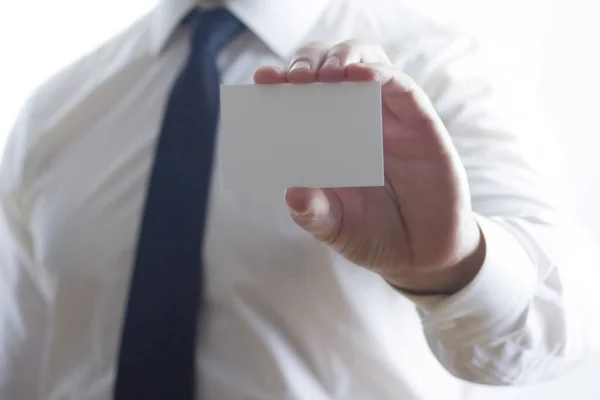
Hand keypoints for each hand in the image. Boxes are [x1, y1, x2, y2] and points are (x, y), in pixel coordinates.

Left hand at [253, 40, 484, 294]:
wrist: (420, 256)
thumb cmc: (372, 235)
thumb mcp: (334, 227)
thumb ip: (313, 212)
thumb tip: (291, 192)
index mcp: (327, 140)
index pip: (301, 97)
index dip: (282, 81)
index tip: (263, 78)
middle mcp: (356, 122)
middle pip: (332, 68)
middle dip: (311, 61)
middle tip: (298, 77)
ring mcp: (388, 119)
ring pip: (367, 63)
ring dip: (344, 59)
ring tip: (327, 74)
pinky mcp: (420, 124)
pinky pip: (402, 87)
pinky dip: (380, 74)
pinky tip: (361, 76)